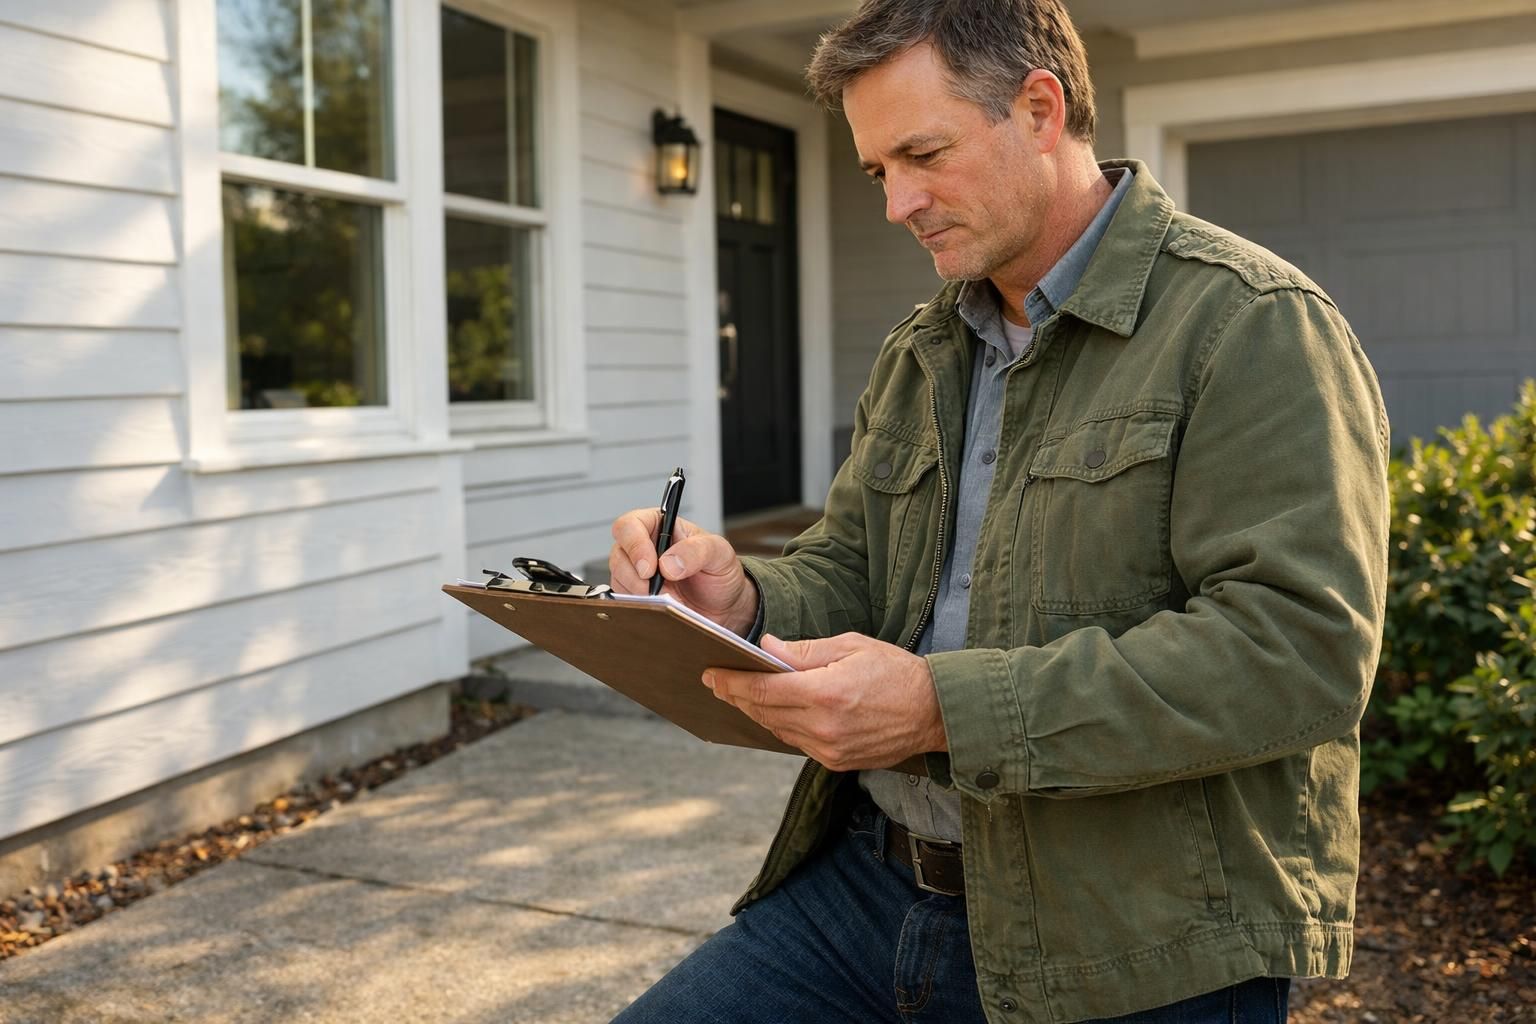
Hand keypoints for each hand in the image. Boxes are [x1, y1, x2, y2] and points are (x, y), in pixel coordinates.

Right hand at [609, 507, 757, 633]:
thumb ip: (696, 551)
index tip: (649, 568)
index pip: (630, 525)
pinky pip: (625, 602)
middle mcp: (643, 547)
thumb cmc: (720, 573)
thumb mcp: (719, 554)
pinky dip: (640, 607)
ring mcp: (636, 574)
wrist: (725, 607)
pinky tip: (660, 609)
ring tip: (667, 599)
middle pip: (618, 555)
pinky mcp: (636, 597)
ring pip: (618, 580)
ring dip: (639, 594)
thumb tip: (668, 563)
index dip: (634, 545)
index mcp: (660, 526)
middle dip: (634, 576)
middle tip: (656, 590)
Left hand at [705, 633, 946, 771]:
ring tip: (741, 694)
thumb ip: (805, 651)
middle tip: (717, 682)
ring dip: (757, 712)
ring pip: (777, 729)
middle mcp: (824, 727)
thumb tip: (766, 649)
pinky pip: (797, 742)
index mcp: (826, 693)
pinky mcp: (836, 762)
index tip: (712, 674)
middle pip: (764, 712)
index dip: (733, 682)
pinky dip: (782, 725)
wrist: (934, 712)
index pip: (764, 690)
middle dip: (737, 696)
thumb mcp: (852, 646)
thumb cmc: (896, 671)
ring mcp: (829, 749)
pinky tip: (776, 710)